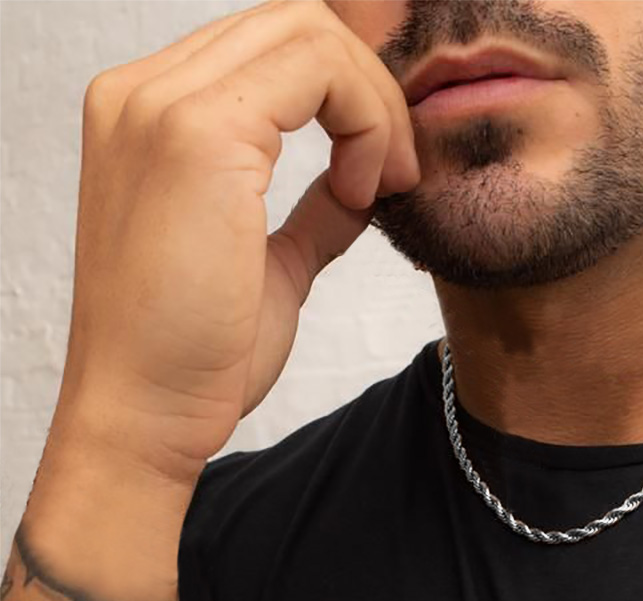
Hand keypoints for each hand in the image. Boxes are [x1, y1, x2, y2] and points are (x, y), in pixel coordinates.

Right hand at [55, 0, 419, 484]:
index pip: (270, 53)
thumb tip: (361, 180)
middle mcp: (143, 94)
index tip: (376, 177)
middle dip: (366, 91)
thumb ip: (314, 210)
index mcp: (149, 118)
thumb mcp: (271, 262)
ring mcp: (161, 106)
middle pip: (292, 25)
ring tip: (379, 186)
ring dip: (369, 105)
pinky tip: (364, 190)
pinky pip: (314, 68)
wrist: (148, 414)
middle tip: (394, 174)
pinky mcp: (196, 135)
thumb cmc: (199, 350)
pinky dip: (363, 120)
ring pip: (308, 32)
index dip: (344, 98)